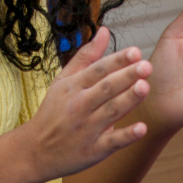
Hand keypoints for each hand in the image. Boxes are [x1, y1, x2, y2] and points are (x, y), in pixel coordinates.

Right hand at [23, 28, 153, 179]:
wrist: (35, 151)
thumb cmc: (53, 113)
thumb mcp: (63, 81)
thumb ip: (86, 56)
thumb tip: (105, 31)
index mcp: (74, 87)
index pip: (98, 70)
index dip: (117, 60)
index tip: (135, 52)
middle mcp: (80, 106)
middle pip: (106, 88)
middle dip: (127, 76)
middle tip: (146, 66)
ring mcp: (87, 129)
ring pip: (111, 111)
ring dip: (128, 100)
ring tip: (145, 87)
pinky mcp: (94, 150)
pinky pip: (112, 142)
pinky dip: (126, 136)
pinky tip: (142, 128)